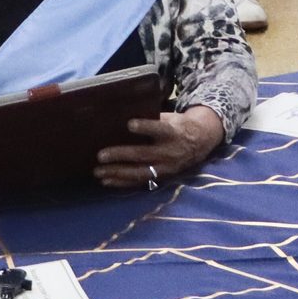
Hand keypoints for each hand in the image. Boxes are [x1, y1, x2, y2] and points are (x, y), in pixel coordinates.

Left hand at [96, 107, 223, 190]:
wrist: (199, 142)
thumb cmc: (176, 126)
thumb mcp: (170, 118)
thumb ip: (152, 119)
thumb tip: (122, 115)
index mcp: (172, 133)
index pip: (159, 129)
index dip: (145, 127)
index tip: (130, 124)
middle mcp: (169, 152)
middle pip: (143, 154)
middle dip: (121, 155)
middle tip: (100, 155)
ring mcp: (165, 167)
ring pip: (139, 172)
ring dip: (117, 172)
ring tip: (98, 172)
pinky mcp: (160, 177)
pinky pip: (139, 181)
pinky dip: (122, 182)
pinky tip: (106, 181)